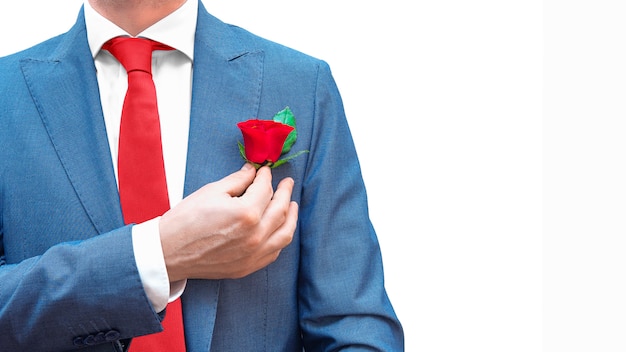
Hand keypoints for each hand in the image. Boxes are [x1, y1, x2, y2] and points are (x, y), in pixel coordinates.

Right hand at [158, 164, 297, 281]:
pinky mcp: (248, 267)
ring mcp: (253, 254)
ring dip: (291, 216)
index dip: (266, 176)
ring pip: (285, 233)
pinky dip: (280, 237)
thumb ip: (238, 180)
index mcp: (246, 213)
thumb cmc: (185, 220)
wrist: (168, 252)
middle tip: (287, 183)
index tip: (265, 171)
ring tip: (292, 205)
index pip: (265, 189)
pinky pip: (274, 251)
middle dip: (284, 192)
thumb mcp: (211, 191)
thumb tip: (253, 172)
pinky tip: (280, 228)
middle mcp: (255, 235)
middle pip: (280, 209)